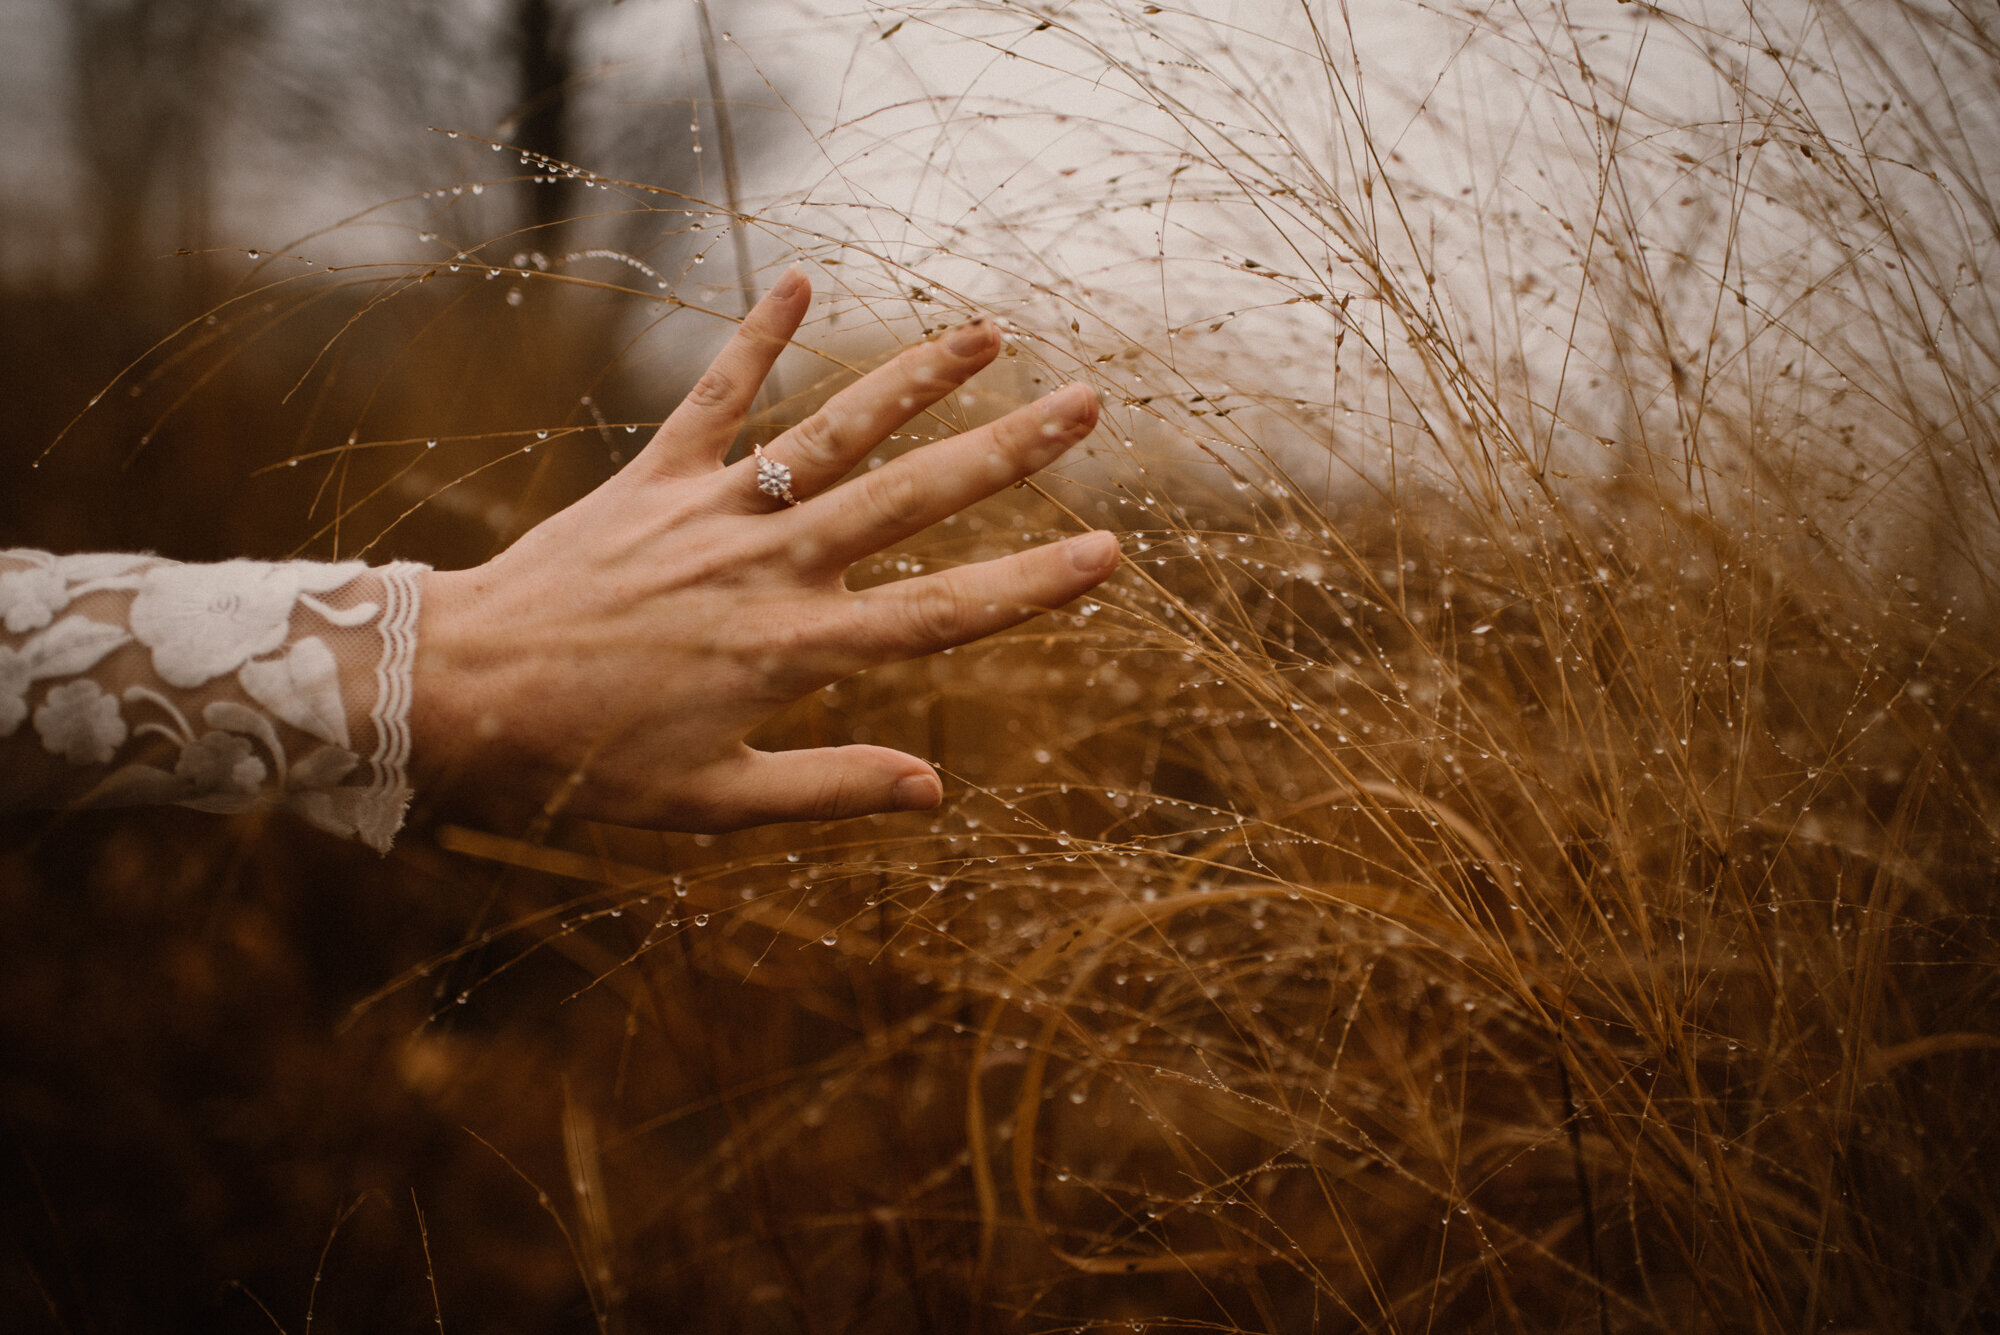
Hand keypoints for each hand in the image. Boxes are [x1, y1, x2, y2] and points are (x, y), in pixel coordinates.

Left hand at [409, 267, 1117, 830]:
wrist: (460, 696)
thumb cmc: (586, 764)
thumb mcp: (714, 803)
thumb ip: (829, 786)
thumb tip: (936, 789)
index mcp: (794, 649)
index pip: (940, 613)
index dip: (1030, 583)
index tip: (1106, 551)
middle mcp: (768, 565)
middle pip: (912, 498)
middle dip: (1007, 449)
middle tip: (1086, 401)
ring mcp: (712, 512)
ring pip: (833, 431)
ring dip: (914, 379)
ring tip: (986, 329)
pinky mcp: (653, 479)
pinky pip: (714, 397)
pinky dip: (756, 339)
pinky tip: (800, 277)